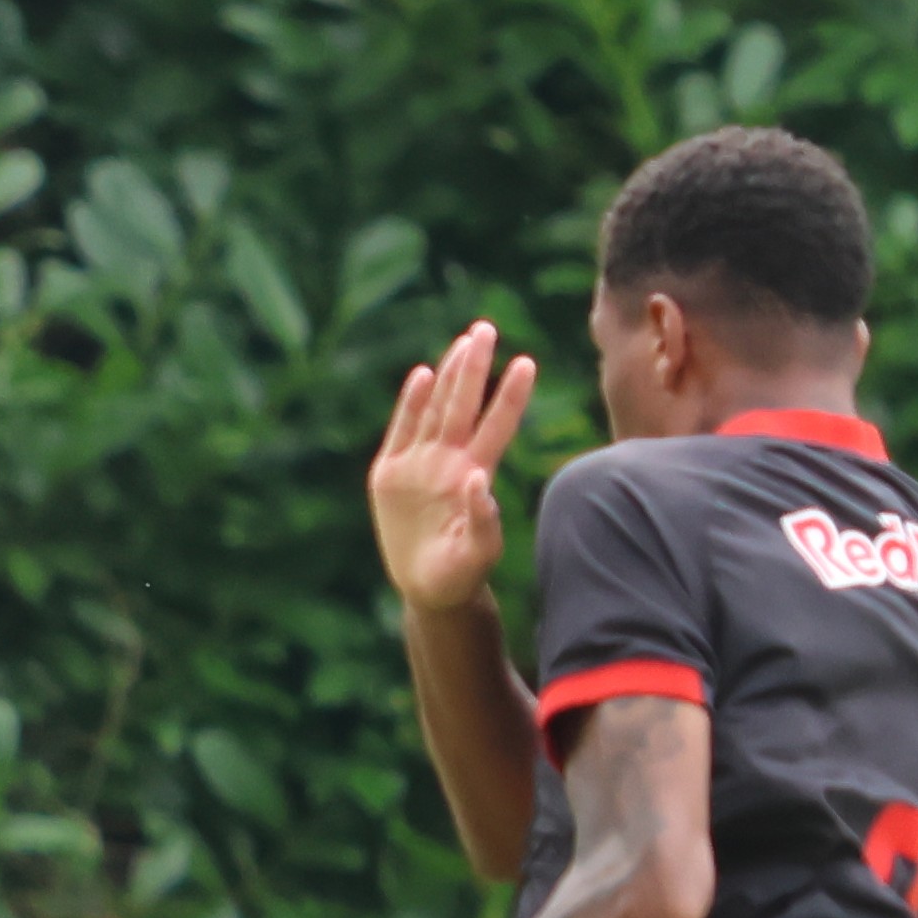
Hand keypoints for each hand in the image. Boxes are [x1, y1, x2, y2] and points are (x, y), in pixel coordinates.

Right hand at [368, 319, 537, 613]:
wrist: (427, 589)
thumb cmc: (460, 574)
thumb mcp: (475, 555)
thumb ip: (482, 521)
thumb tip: (478, 480)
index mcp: (474, 476)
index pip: (496, 426)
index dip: (510, 396)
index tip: (526, 363)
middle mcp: (450, 462)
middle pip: (464, 405)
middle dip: (475, 367)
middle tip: (487, 328)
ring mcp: (420, 465)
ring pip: (437, 410)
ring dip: (449, 375)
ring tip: (464, 341)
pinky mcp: (391, 475)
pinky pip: (401, 431)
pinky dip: (410, 404)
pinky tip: (421, 376)